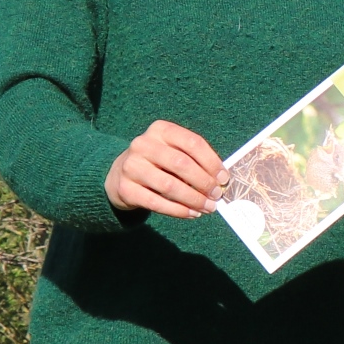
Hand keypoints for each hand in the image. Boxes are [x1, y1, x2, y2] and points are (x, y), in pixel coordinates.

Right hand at [105, 120, 221, 219]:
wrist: (119, 176)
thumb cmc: (157, 164)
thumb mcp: (173, 153)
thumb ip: (194, 161)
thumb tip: (220, 181)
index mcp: (161, 130)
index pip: (192, 142)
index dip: (212, 162)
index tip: (224, 178)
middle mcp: (143, 144)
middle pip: (182, 164)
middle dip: (204, 182)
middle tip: (216, 196)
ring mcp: (131, 166)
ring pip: (170, 185)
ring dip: (193, 199)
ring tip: (207, 208)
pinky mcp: (125, 188)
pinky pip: (156, 202)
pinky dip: (178, 210)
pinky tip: (191, 214)